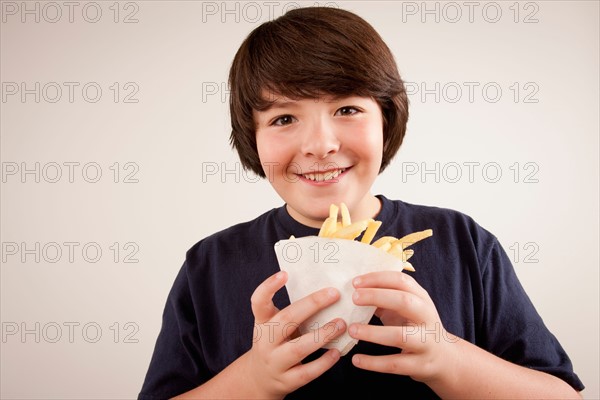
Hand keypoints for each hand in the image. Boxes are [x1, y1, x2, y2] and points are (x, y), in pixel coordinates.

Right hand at [246, 271, 345, 397]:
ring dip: (322, 335)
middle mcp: (265, 340)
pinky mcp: (286, 380)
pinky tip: (336, 352)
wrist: (260, 378)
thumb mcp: (274, 324)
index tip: (285, 273)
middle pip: (286, 320)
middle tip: (334, 293)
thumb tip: (326, 290)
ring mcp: (275, 362)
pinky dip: (323, 362)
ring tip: (341, 324)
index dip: (269, 287)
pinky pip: (307, 372)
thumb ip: (293, 311)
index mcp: (262, 321)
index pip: (259, 301)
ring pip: (298, 348)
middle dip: (311, 305)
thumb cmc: (275, 342)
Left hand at [348, 270, 455, 383]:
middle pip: (404, 301)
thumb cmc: (416, 327)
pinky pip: (394, 364)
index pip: (402, 281)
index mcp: (422, 299)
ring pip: (400, 336)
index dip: (378, 279)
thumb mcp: (406, 310)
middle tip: (354, 298)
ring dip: (373, 333)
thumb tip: (356, 293)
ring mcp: (426, 342)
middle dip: (377, 296)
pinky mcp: (420, 365)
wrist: (445, 359)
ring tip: (352, 330)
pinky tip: (356, 360)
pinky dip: (373, 363)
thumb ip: (385, 300)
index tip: (355, 282)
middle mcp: (427, 318)